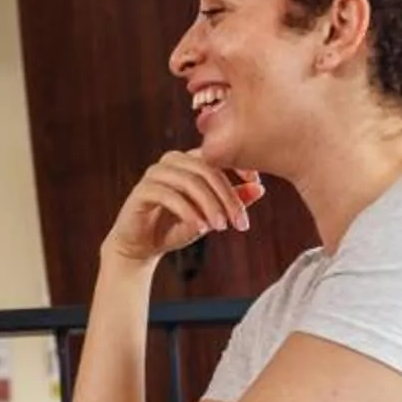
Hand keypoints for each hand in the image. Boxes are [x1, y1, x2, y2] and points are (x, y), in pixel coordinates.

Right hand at [101, 152, 267, 266]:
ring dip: (209, 205)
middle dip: (227, 196)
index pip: (217, 154)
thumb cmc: (176, 227)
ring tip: (221, 227)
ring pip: (189, 181)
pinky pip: (169, 196)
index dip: (238, 164)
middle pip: (206, 169)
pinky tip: (200, 228)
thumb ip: (232, 201)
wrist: (141, 247)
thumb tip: (260, 188)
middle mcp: (171, 161)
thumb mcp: (210, 215)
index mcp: (189, 161)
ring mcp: (155, 174)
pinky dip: (188, 212)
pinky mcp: (141, 191)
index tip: (255, 181)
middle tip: (240, 222)